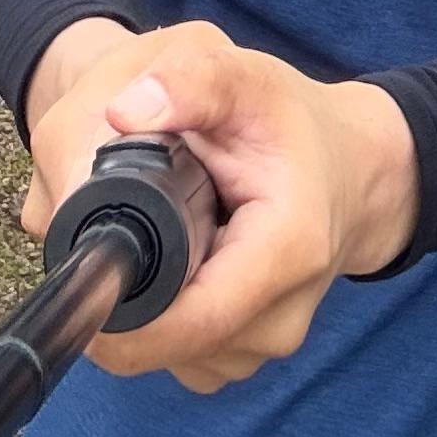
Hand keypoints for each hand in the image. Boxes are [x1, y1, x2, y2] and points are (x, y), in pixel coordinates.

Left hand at [16, 19, 418, 391]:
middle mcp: (279, 320)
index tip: (82, 275)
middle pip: (163, 344)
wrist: (353, 170)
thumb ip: (192, 80)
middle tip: (110, 229)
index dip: (121, 316)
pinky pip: (180, 356)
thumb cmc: (296, 125)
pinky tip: (171, 264)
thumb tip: (123, 111)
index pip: (189, 322)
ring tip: (150, 238)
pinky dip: (159, 320)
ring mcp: (264, 347)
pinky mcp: (245, 356)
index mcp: (285, 252)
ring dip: (137, 310)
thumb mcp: (248, 80)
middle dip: (119, 298)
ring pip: (164, 355)